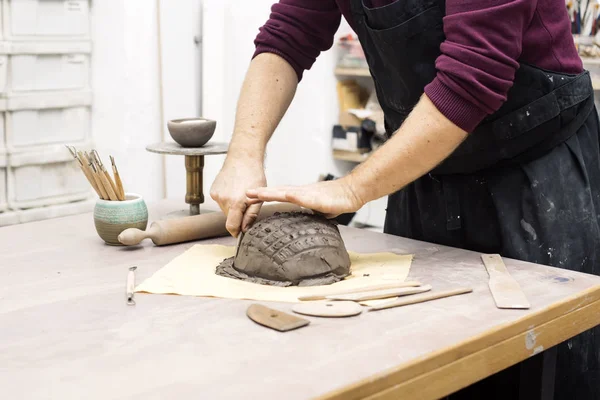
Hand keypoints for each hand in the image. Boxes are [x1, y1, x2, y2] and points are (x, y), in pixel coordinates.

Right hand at [210, 157, 265, 236]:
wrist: (243, 157)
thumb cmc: (254, 175)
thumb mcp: (259, 197)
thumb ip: (251, 215)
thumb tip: (244, 229)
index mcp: (235, 203)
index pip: (231, 227)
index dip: (237, 232)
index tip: (241, 232)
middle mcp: (223, 200)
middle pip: (229, 218)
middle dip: (238, 216)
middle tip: (247, 204)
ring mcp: (216, 195)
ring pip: (225, 210)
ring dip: (233, 207)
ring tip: (241, 194)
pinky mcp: (213, 190)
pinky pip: (221, 202)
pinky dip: (227, 200)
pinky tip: (234, 190)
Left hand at [246, 177, 364, 218]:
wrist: (352, 192)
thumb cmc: (338, 200)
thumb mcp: (320, 210)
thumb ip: (311, 213)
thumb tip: (307, 221)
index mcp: (301, 195)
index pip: (280, 195)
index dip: (266, 195)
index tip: (252, 197)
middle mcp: (301, 192)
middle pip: (277, 192)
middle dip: (261, 193)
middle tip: (245, 193)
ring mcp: (307, 193)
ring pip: (284, 192)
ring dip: (269, 193)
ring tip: (255, 194)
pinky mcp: (315, 197)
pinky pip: (300, 196)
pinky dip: (289, 195)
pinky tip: (280, 195)